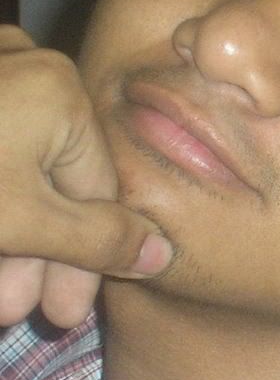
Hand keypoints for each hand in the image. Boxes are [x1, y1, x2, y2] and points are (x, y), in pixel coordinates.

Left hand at [0, 26, 171, 327]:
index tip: (65, 313)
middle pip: (51, 183)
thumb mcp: (24, 223)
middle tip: (21, 313)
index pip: (96, 189)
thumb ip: (98, 242)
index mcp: (60, 86)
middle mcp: (24, 65)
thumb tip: (163, 255)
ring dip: (9, 240)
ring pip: (13, 172)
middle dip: (38, 258)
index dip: (84, 261)